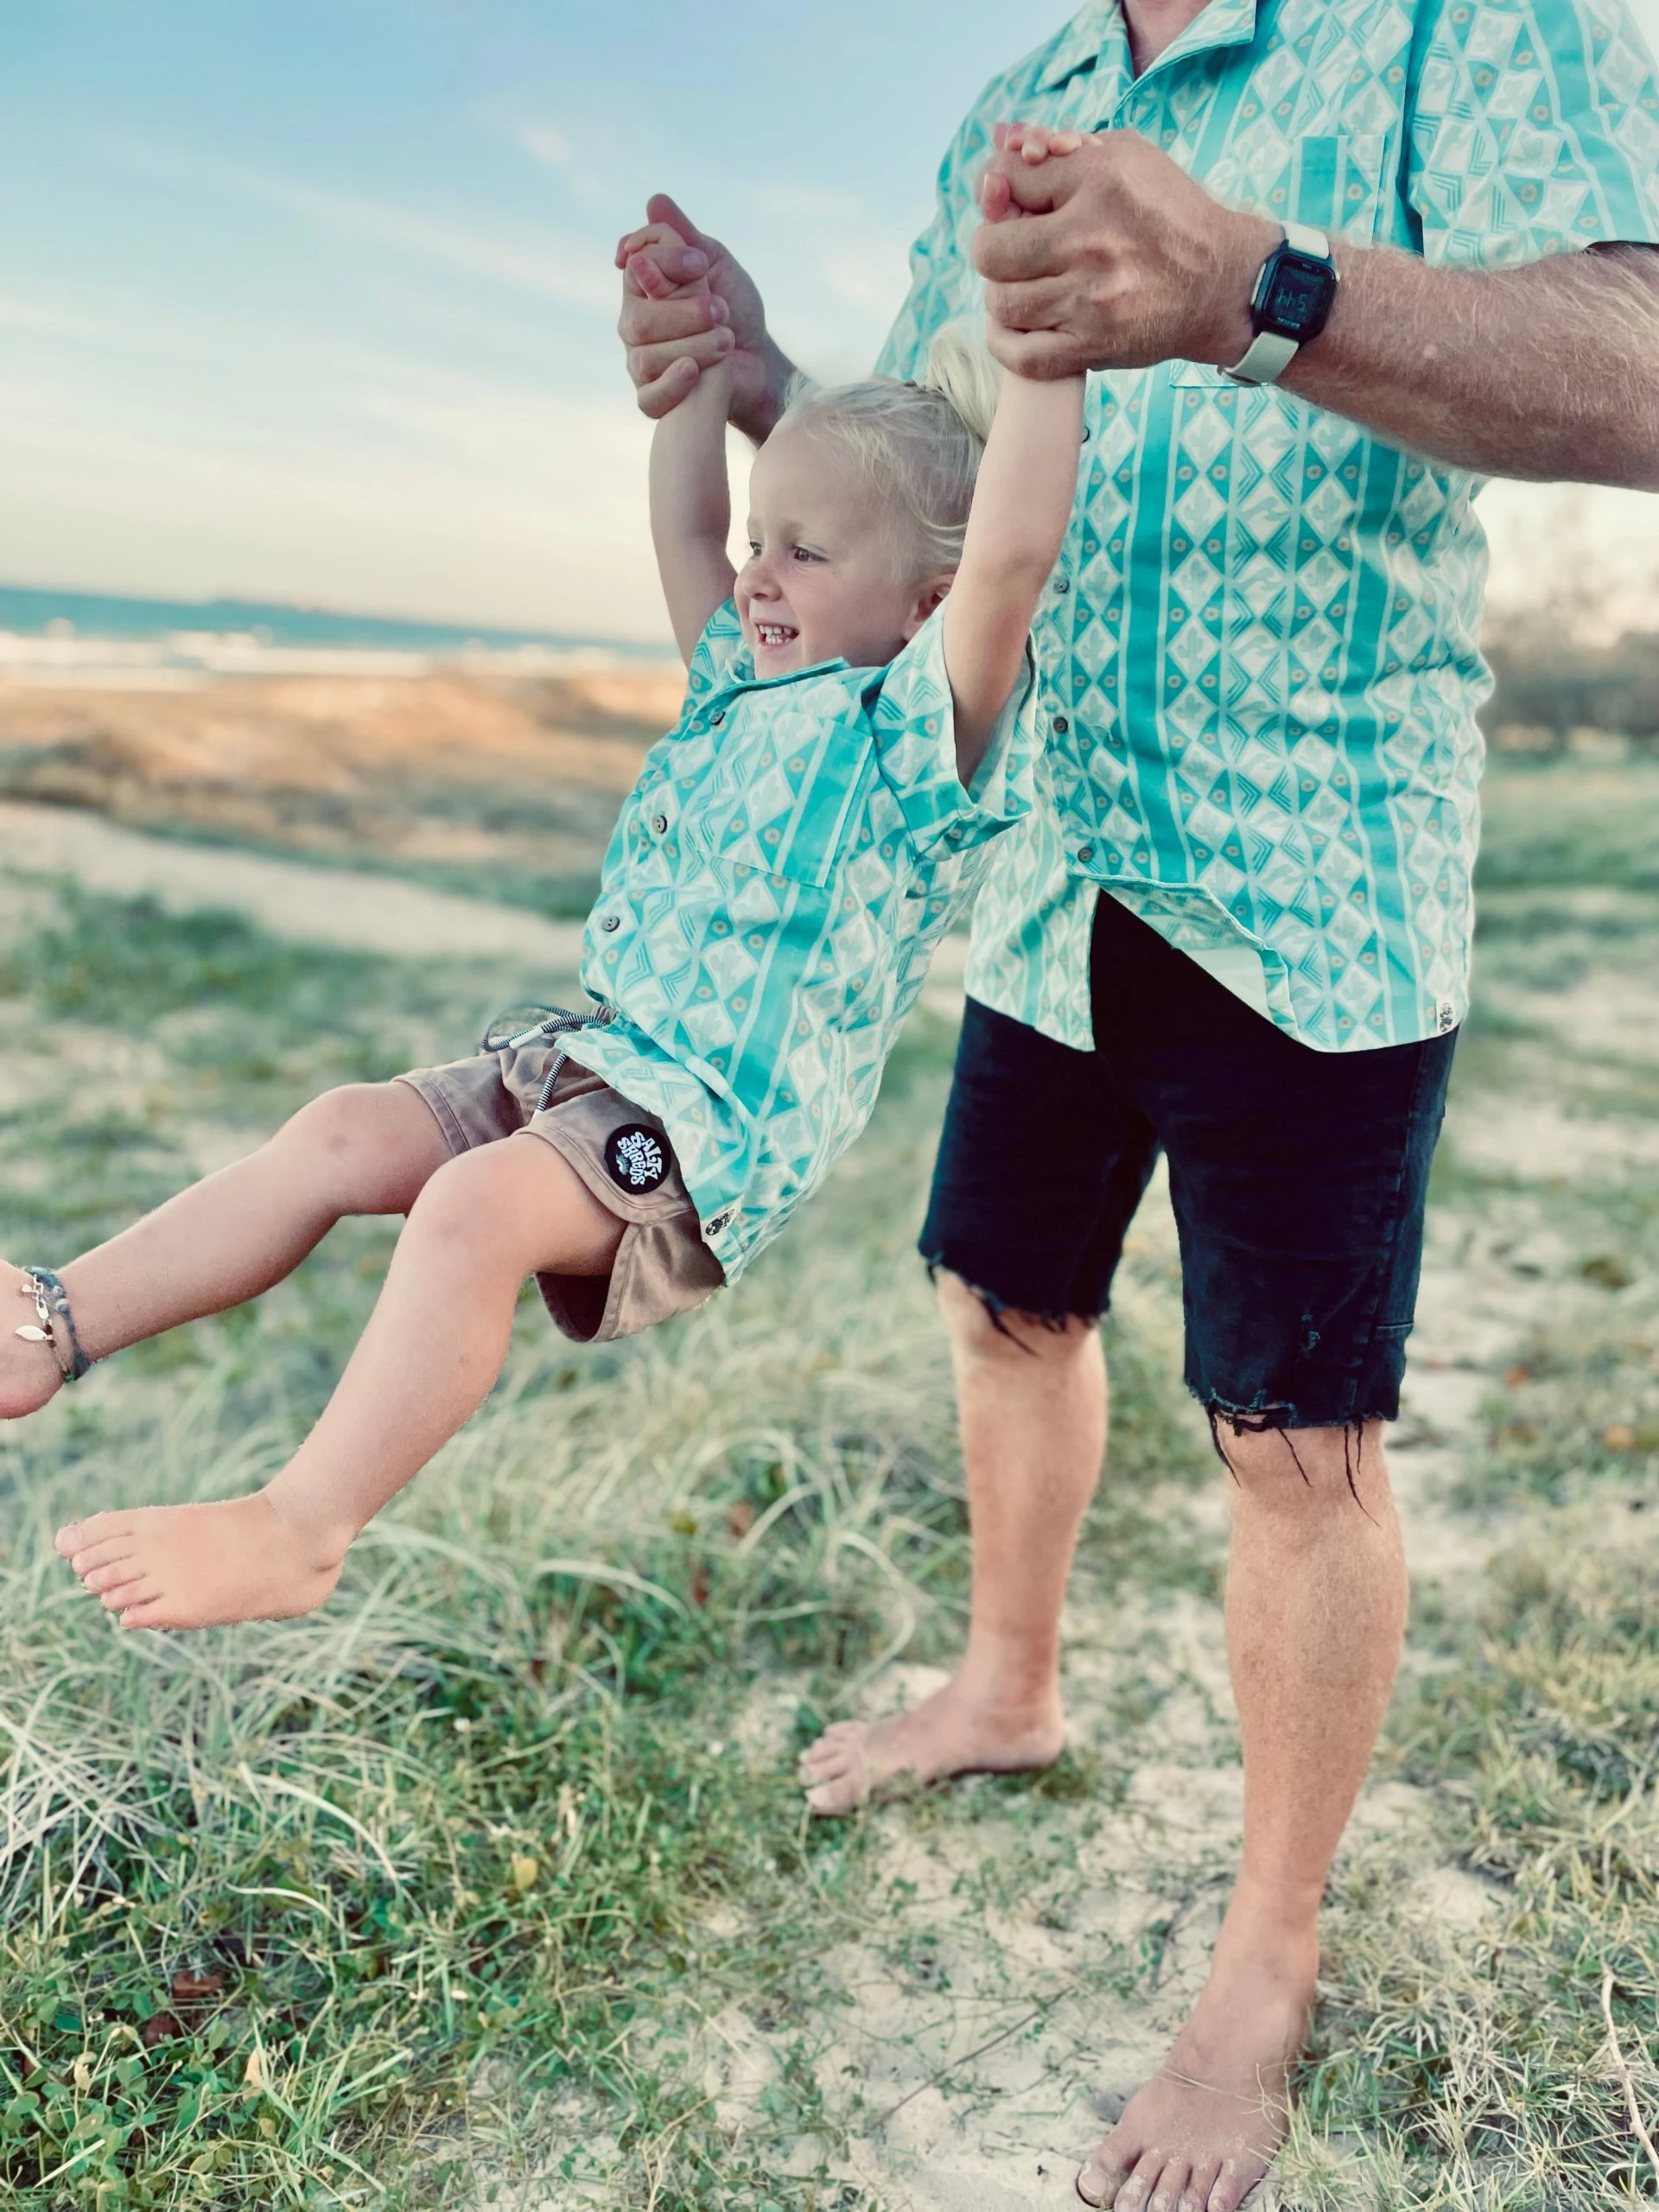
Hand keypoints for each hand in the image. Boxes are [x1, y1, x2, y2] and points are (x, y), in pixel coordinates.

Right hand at [615, 192, 780, 435]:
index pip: (633, 268)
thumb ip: (684, 238)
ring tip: (725, 340)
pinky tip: (695, 371)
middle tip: (721, 310)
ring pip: (645, 357)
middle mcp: (635, 325)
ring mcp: (641, 364)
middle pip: (638, 319)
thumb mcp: (715, 266)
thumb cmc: (735, 310)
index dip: (664, 263)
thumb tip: (655, 202)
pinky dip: (673, 384)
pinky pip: (648, 397)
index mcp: (643, 288)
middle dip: (684, 313)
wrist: (758, 362)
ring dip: (693, 346)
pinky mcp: (655, 398)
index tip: (700, 265)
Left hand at [973, 127, 1277, 376]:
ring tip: (1021, 287)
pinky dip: (1006, 343)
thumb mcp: (1128, 157)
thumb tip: (1003, 142)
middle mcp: (1092, 239)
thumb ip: (1063, 148)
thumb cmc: (1169, 213)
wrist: (1223, 283)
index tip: (1014, 202)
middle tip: (1009, 252)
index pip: (1008, 179)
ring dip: (1001, 296)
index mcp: (1100, 180)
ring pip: (1002, 303)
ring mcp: (1091, 299)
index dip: (1000, 190)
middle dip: (991, 248)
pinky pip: (1020, 356)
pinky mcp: (1095, 347)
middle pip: (990, 250)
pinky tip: (1017, 327)